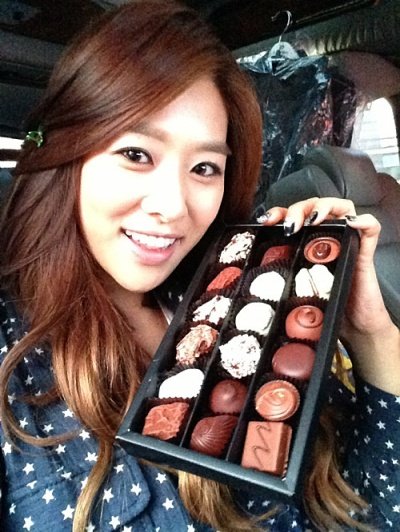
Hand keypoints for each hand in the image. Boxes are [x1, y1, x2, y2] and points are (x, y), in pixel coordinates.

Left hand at [261, 197, 399, 393]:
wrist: (353, 327)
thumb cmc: (323, 305)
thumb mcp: (294, 288)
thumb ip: (277, 278)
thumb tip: (246, 281)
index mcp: (308, 241)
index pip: (293, 215)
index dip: (279, 212)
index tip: (266, 221)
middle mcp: (328, 236)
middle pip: (315, 205)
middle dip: (299, 208)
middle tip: (289, 225)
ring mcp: (348, 240)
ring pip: (342, 206)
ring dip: (325, 207)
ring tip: (313, 220)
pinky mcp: (365, 251)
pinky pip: (371, 227)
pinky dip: (363, 220)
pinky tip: (350, 224)